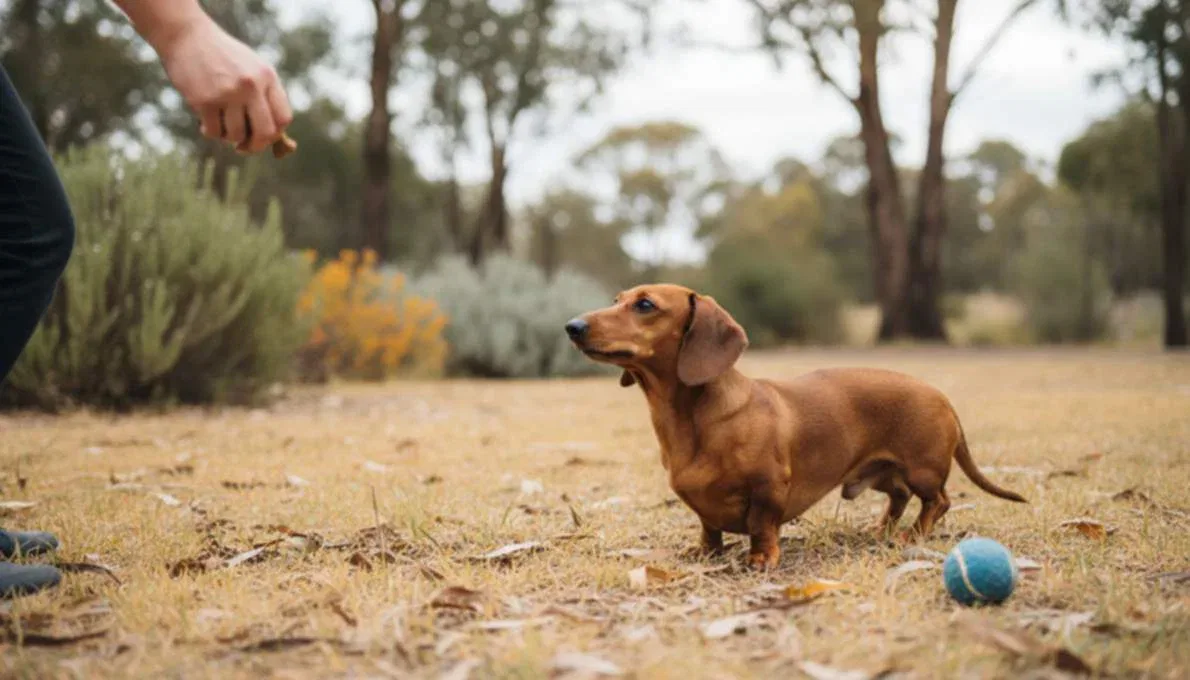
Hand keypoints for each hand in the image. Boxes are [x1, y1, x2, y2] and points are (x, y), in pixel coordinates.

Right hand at [156, 17, 292, 153]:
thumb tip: (282, 142)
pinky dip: (211, 133)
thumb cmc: (222, 57)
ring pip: (237, 135)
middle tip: (244, 147)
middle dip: (255, 146)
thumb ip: (266, 96)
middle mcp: (251, 85)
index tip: (264, 137)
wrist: (186, 35)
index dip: (275, 134)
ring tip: (222, 125)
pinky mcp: (205, 100)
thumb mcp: (252, 68)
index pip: (283, 118)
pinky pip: (214, 132)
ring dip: (229, 137)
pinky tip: (206, 124)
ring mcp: (228, 93)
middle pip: (265, 133)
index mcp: (267, 76)